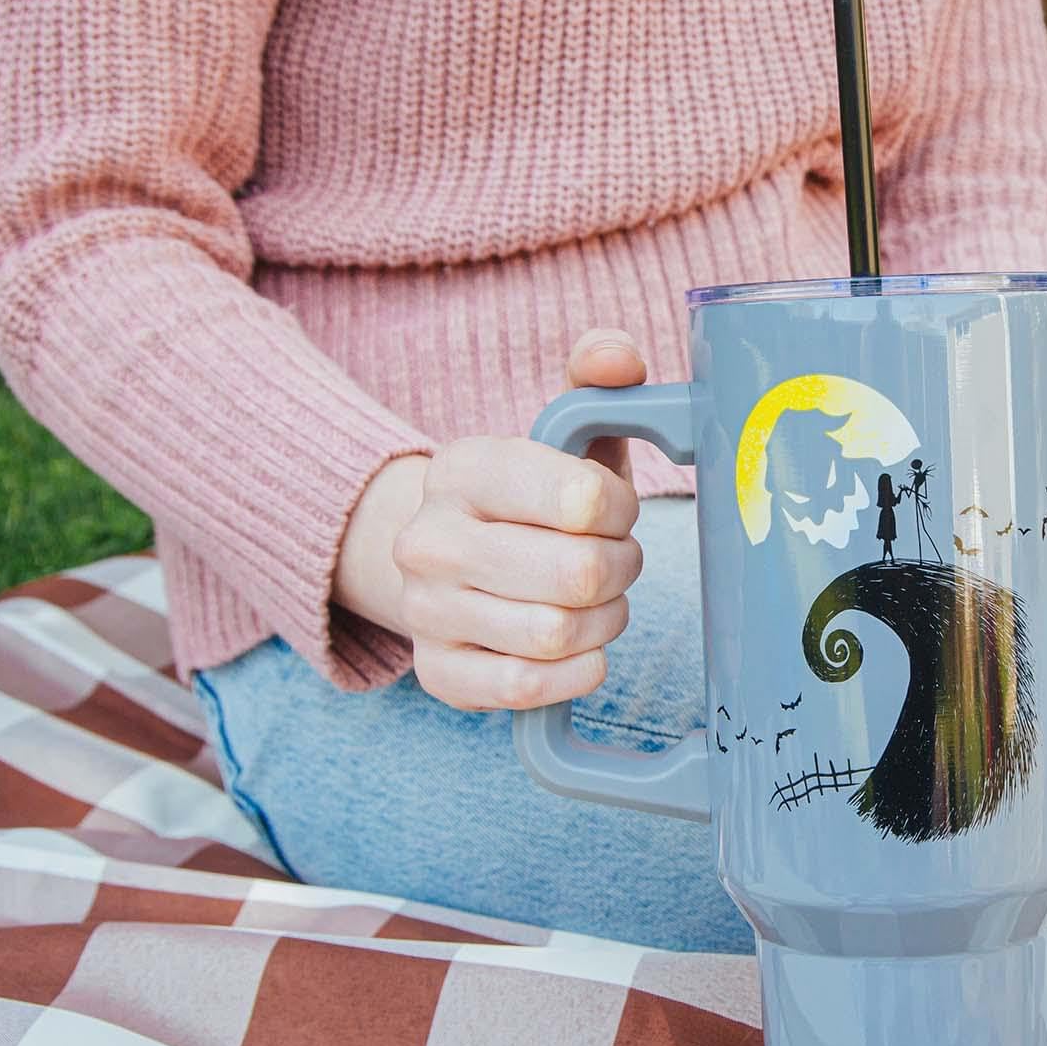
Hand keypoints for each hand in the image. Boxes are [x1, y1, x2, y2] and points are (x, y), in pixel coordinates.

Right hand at [334, 329, 648, 710]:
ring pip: (558, 635)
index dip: (621, 511)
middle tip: (614, 559)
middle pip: (579, 575)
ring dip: (604, 621)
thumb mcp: (566, 429)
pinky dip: (577, 671)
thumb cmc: (535, 495)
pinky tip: (578, 646)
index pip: (582, 499)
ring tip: (596, 600)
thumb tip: (617, 356)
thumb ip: (599, 377)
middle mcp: (428, 540)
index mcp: (462, 467)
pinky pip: (530, 688)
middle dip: (620, 569)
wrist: (452, 558)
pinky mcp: (438, 675)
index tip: (611, 510)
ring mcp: (425, 613)